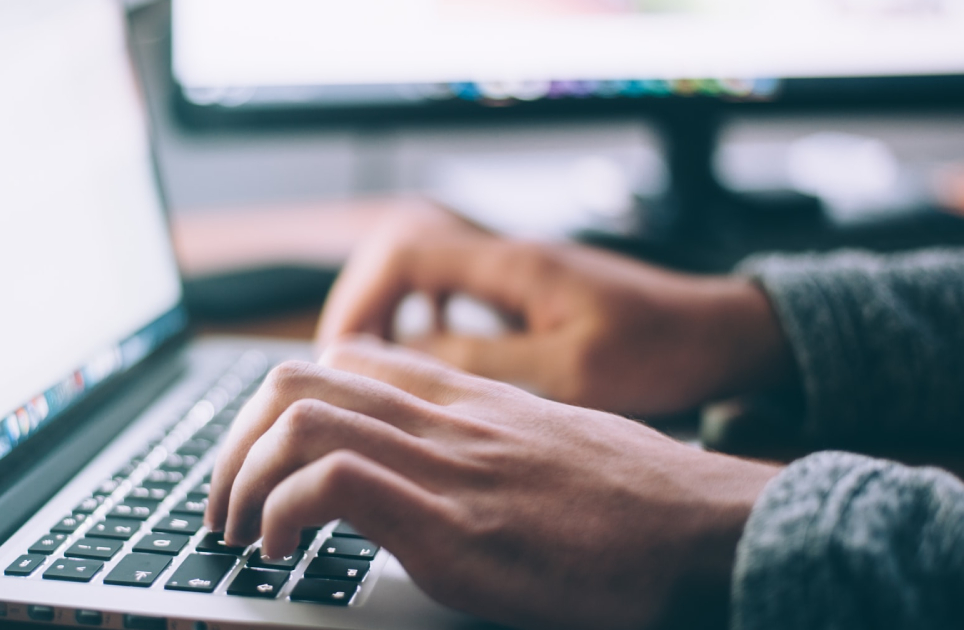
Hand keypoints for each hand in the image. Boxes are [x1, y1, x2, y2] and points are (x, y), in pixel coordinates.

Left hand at [206, 339, 780, 629]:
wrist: (710, 530)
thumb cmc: (641, 499)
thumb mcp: (553, 444)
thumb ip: (489, 439)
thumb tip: (447, 468)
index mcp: (467, 399)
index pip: (345, 360)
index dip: (281, 404)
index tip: (264, 457)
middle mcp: (445, 418)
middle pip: (298, 380)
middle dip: (235, 442)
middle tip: (225, 502)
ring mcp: (446, 466)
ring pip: (298, 419)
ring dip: (241, 479)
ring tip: (238, 532)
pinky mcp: (452, 526)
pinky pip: (332, 484)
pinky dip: (282, 513)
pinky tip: (282, 552)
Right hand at [316, 209, 794, 415]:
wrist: (721, 335)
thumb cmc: (661, 351)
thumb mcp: (571, 371)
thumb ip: (485, 362)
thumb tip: (407, 360)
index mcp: (513, 265)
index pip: (405, 252)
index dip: (360, 298)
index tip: (341, 353)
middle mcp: (507, 257)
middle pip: (400, 254)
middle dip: (362, 305)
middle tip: (344, 364)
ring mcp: (517, 272)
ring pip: (423, 271)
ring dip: (389, 312)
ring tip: (372, 366)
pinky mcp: (528, 292)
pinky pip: (453, 291)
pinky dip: (424, 319)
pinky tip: (425, 358)